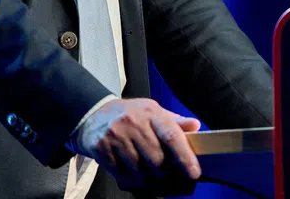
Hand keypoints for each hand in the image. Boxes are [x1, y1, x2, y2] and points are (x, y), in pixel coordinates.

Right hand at [74, 97, 201, 193]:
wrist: (94, 113)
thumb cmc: (130, 115)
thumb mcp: (152, 111)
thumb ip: (174, 121)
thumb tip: (196, 125)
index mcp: (151, 113)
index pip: (172, 136)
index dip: (185, 156)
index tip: (195, 173)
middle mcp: (134, 123)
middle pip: (157, 159)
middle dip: (162, 171)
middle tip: (160, 170)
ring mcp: (116, 135)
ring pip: (139, 170)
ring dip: (144, 177)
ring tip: (142, 170)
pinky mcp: (101, 148)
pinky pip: (121, 174)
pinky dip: (128, 178)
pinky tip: (128, 170)